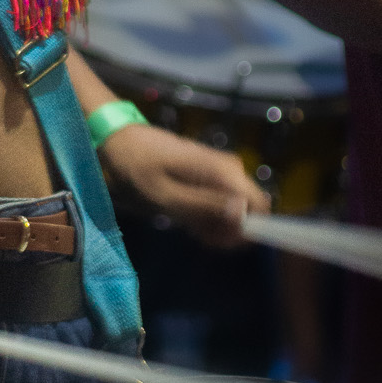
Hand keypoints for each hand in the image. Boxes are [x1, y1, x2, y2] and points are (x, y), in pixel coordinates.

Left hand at [99, 122, 268, 247]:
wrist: (121, 140)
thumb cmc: (137, 168)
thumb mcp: (164, 195)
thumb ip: (203, 206)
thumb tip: (242, 216)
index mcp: (223, 172)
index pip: (259, 207)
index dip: (244, 231)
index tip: (215, 242)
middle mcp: (230, 170)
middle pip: (249, 211)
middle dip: (227, 231)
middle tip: (196, 236)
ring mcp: (221, 172)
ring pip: (236, 210)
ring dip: (216, 226)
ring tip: (186, 226)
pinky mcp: (211, 176)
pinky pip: (222, 203)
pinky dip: (208, 217)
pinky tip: (187, 219)